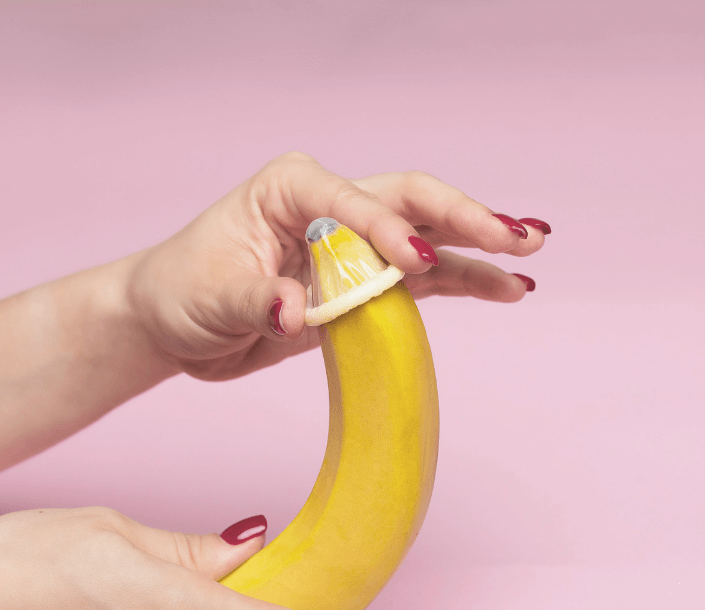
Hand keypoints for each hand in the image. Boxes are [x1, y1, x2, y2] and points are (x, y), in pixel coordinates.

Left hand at [127, 152, 549, 380]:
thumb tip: (295, 309)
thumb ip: (254, 300)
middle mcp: (334, 207)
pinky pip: (428, 282)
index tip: (416, 264)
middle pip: (413, 201)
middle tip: (516, 235)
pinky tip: (507, 288)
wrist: (175, 324)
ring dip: (481, 248)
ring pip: (432, 238)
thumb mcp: (209, 297)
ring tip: (529, 257)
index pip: (353, 203)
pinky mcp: (368, 284)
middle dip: (466, 217)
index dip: (387, 231)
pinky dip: (467, 284)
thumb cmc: (183, 292)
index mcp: (293, 190)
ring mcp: (357, 245)